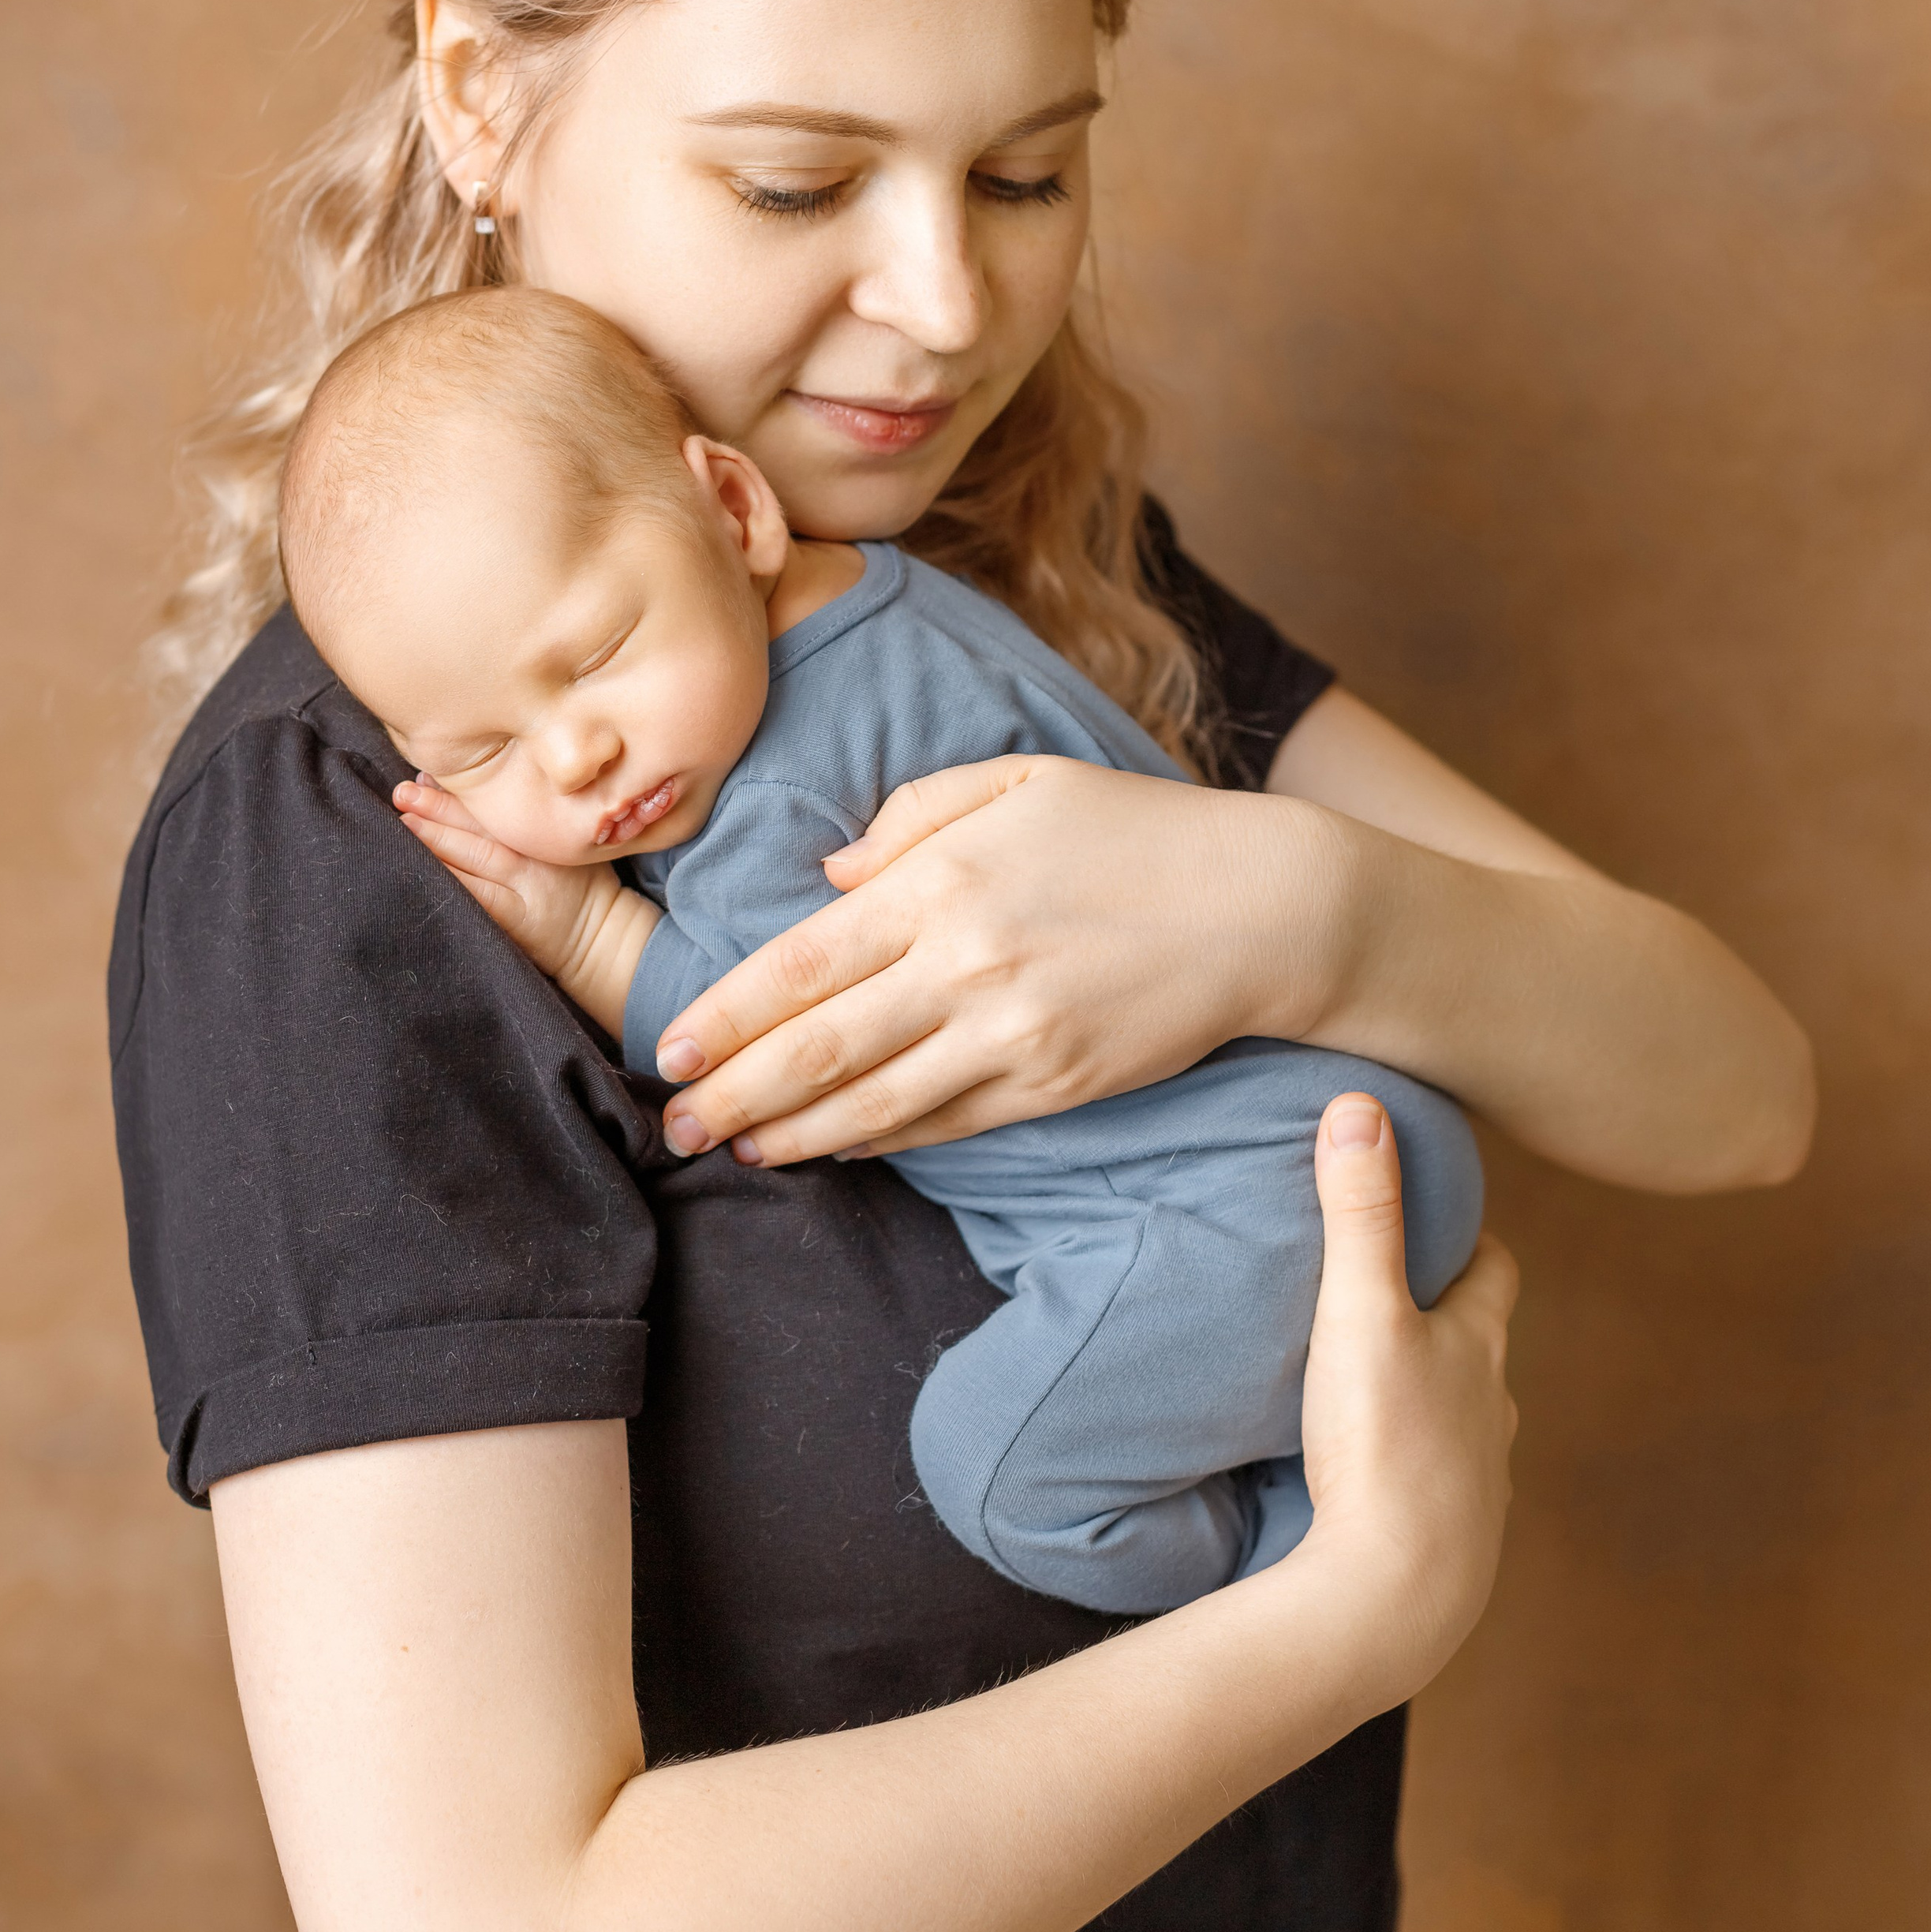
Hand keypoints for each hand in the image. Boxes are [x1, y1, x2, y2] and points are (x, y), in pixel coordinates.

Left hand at [392, 777, 616, 991]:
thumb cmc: (581, 885)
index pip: (496, 807)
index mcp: (544, 834)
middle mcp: (534, 857)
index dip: (459, 792)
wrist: (602, 937)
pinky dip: (452, 880)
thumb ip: (531, 819)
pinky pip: (479, 897)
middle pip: (482, 827)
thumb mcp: (566, 843)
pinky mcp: (516, 920)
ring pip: (477, 858)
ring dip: (438, 839)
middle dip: (439, 808)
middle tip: (403, 792)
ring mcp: (524, 889)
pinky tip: (425, 869)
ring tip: (405, 821)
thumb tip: (481, 792)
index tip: (425, 775)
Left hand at [654, 754, 1346, 1163]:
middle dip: (733, 1091)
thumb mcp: (1019, 782)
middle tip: (670, 1123)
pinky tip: (831, 1149)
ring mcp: (1013, 1035)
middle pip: (819, 1046)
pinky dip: (878, 1142)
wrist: (1261, 906)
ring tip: (732, 1149)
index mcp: (944, 884)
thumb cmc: (1133, 831)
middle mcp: (968, 967)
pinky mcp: (1055, 1085)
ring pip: (873, 1104)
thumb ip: (911, 818)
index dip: (727, 1015)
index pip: (802, 963)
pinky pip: (945, 1124)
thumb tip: (828, 881)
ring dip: (791, 1133)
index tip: (668, 1049)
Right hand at [1287, 1092, 1518, 1705]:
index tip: (1438, 1215)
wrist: (1392, 1601)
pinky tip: (1370, 1478)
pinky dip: (1413, 1471)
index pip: (1496, 1269)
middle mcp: (1494, 1413)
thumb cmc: (1381, 1448)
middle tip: (1393, 1295)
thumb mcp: (1358, 1314)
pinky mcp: (1453, 1545)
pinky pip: (1439, 1489)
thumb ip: (1359, 1213)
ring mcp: (1480, 1485)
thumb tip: (1361, 1105)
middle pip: (1483, 1347)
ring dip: (1431, 1400)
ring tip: (1375, 1387)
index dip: (1472, 1236)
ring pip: (1465, 1423)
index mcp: (1480, 1349)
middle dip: (1448, 1317)